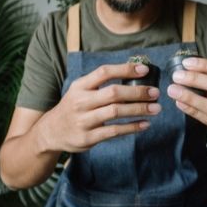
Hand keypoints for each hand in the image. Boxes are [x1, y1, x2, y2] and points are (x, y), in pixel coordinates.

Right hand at [37, 63, 160, 152]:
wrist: (50, 132)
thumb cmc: (72, 107)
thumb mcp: (79, 91)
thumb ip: (100, 84)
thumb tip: (133, 73)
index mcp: (80, 86)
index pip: (104, 72)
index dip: (125, 69)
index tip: (145, 70)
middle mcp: (81, 101)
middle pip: (113, 93)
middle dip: (137, 92)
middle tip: (155, 92)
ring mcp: (84, 120)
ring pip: (116, 112)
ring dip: (138, 109)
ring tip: (155, 108)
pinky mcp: (88, 137)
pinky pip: (114, 131)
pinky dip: (132, 127)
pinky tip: (144, 124)